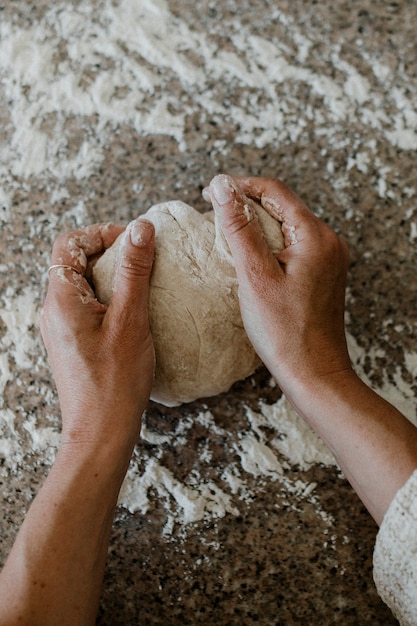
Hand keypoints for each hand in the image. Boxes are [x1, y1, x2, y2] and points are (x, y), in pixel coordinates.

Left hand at [41, 218, 154, 459]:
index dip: (100, 234)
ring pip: (81, 286)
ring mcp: (61, 329)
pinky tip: (133, 314)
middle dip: (108, 255)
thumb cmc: (115, 381)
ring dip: (110, 279)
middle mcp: (54, 312)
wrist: (100, 431)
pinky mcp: (72, 343)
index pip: (68, 244)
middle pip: (73, 263)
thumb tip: (140, 229)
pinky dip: (108, 300)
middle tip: (142, 262)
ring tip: (141, 287)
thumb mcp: (130, 320)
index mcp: (61, 300)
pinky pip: (86, 308)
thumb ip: (134, 271)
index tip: (132, 241)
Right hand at [205, 174, 350, 399]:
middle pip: (283, 205)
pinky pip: (294, 245)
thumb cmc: (285, 332)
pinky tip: (250, 255)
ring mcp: (328, 258)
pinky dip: (269, 243)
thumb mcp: (255, 276)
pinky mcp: (323, 274)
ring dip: (257, 223)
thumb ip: (239, 228)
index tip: (209, 192)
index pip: (274, 191)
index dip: (239, 186)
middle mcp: (328, 241)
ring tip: (226, 232)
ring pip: (287, 225)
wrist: (313, 373)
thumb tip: (222, 187)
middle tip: (214, 210)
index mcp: (315, 236)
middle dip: (247, 203)